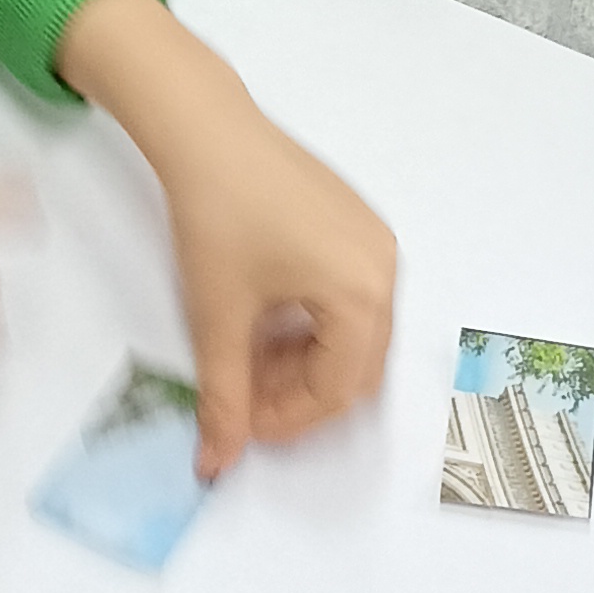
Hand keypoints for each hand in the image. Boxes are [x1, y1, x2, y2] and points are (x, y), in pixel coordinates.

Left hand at [56, 0, 395, 473]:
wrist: (208, 130)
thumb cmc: (217, 218)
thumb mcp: (217, 316)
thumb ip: (223, 398)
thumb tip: (215, 462)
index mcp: (364, 295)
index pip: (340, 389)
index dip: (290, 420)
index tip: (242, 427)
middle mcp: (385, 270)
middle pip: (357, 366)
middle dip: (302, 394)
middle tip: (246, 401)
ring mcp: (376, 243)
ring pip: (353, 334)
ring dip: (305, 361)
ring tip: (247, 360)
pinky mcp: (358, 225)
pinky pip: (350, 296)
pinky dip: (312, 324)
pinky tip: (264, 319)